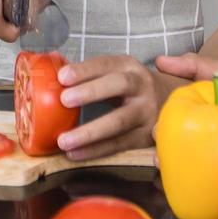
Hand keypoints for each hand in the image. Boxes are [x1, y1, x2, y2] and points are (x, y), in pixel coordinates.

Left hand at [53, 56, 187, 160]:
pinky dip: (96, 151)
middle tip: (64, 100)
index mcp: (130, 67)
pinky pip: (119, 145)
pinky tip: (76, 154)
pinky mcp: (145, 137)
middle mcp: (142, 87)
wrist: (169, 103)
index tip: (62, 76)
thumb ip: (91, 74)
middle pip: (119, 86)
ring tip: (63, 141)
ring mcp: (146, 113)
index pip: (106, 64)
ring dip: (90, 132)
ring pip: (119, 122)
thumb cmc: (130, 88)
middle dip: (91, 92)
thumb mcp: (118, 73)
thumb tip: (48, 76)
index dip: (85, 70)